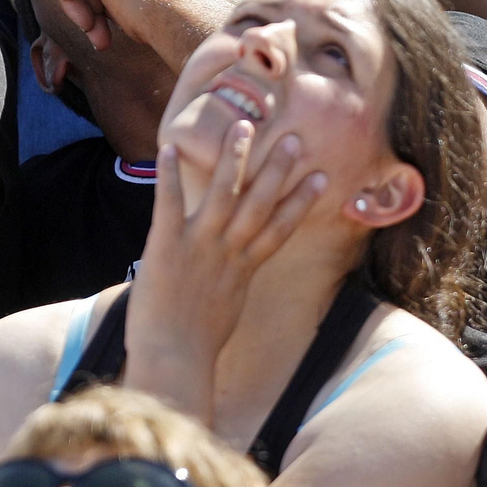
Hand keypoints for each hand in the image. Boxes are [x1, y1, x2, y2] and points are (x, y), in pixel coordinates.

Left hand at [128, 129, 327, 374]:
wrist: (173, 361)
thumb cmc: (196, 347)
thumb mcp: (224, 312)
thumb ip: (229, 286)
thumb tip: (231, 278)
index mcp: (243, 269)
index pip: (279, 229)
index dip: (300, 202)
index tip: (320, 178)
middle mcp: (227, 252)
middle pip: (259, 204)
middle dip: (277, 170)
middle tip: (293, 140)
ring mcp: (199, 246)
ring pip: (222, 194)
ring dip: (234, 158)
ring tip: (243, 125)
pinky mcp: (167, 246)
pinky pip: (169, 204)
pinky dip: (166, 176)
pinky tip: (165, 147)